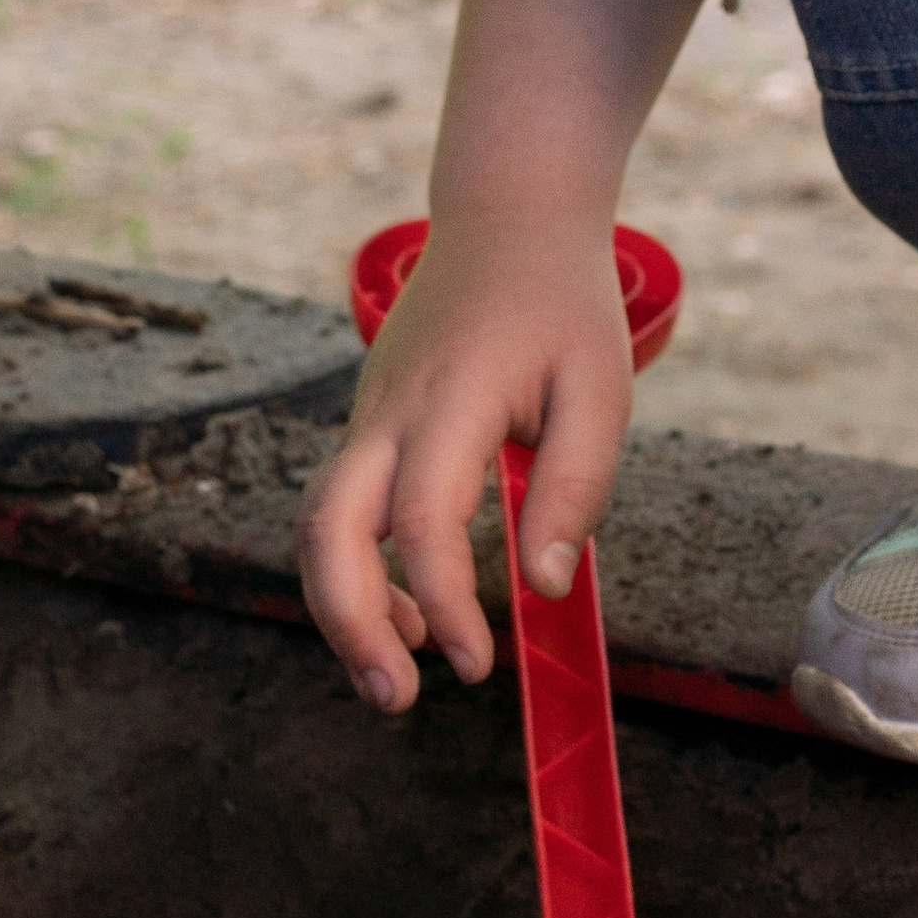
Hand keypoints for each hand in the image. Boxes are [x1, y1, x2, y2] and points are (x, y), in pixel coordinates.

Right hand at [298, 214, 634, 710]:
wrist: (507, 220)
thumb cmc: (561, 306)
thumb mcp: (599, 389)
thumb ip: (572, 487)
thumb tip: (543, 589)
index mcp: (452, 400)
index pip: (424, 520)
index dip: (446, 601)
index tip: (480, 663)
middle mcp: (390, 412)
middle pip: (326, 528)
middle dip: (348, 622)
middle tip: (397, 697)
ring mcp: (368, 417)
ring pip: (318, 524)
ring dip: (344, 607)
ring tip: (399, 675)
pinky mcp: (368, 425)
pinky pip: (340, 508)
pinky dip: (360, 570)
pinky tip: (412, 613)